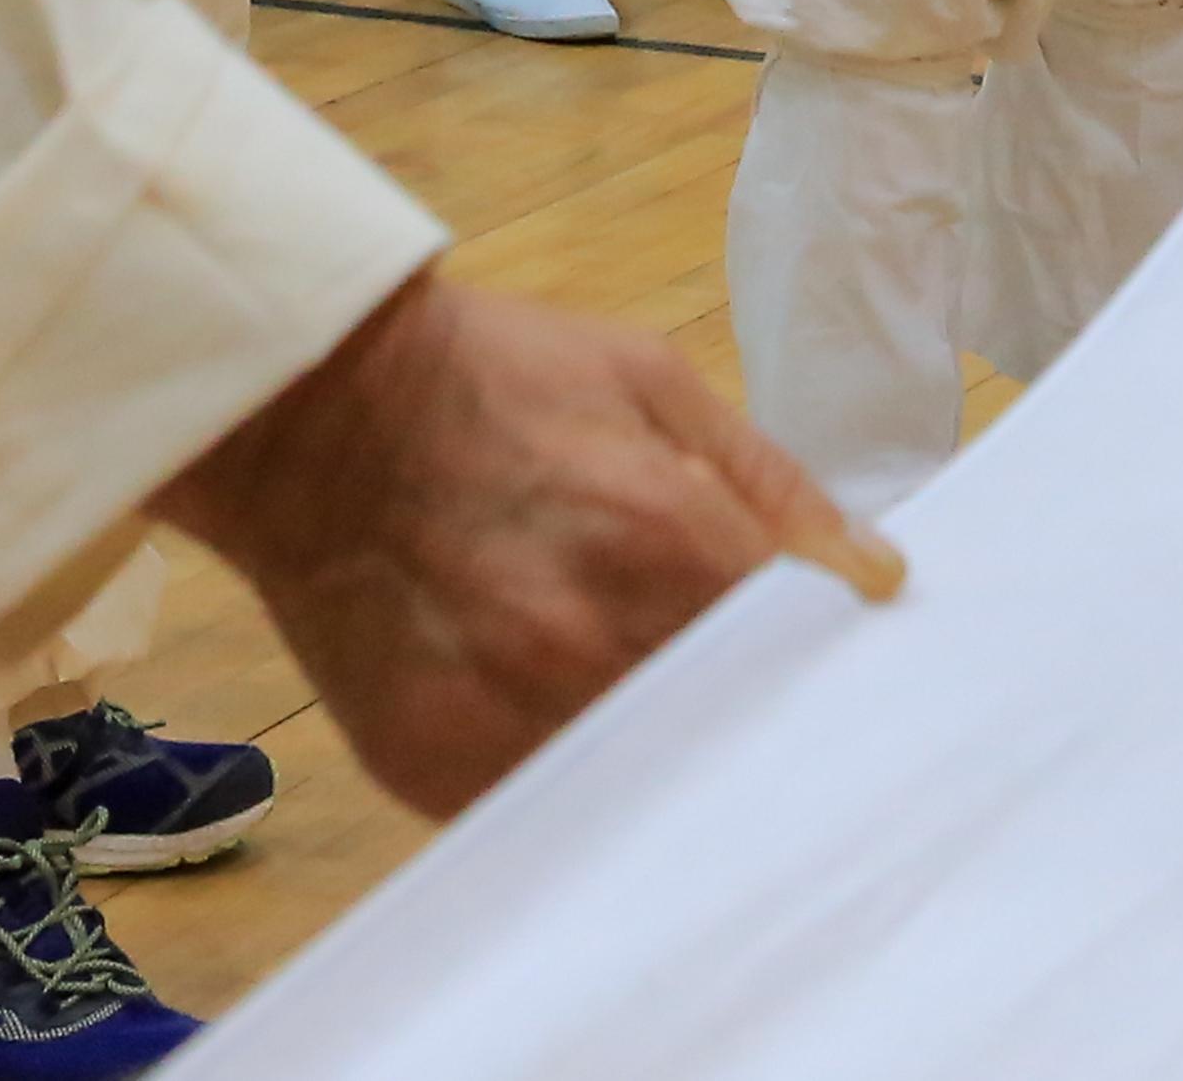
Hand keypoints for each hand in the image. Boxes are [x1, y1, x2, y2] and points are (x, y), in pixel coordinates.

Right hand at [158, 271, 898, 820]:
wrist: (307, 417)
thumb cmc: (493, 380)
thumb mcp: (650, 382)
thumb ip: (769, 483)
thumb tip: (875, 572)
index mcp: (662, 540)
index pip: (801, 646)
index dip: (829, 655)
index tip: (837, 655)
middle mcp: (588, 647)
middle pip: (729, 729)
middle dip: (756, 711)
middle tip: (759, 691)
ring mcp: (505, 718)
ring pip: (641, 783)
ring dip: (668, 753)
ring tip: (663, 706)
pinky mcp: (436, 766)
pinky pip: (542, 803)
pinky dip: (574, 774)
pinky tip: (573, 722)